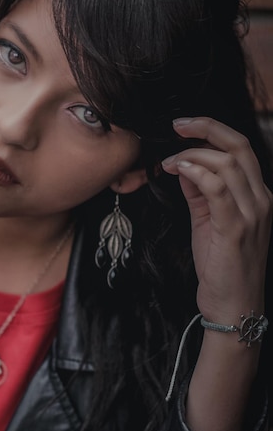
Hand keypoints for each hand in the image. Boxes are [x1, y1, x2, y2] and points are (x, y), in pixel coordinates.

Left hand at [161, 117, 272, 323]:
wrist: (232, 304)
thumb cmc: (221, 264)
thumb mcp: (208, 220)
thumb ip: (199, 191)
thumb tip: (184, 165)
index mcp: (257, 195)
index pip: (241, 149)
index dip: (212, 130)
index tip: (183, 126)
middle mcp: (261, 199)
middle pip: (239, 146)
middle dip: (205, 128)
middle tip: (176, 126)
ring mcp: (252, 213)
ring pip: (227, 163)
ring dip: (192, 155)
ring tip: (169, 162)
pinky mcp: (236, 227)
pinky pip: (218, 187)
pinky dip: (196, 172)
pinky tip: (177, 170)